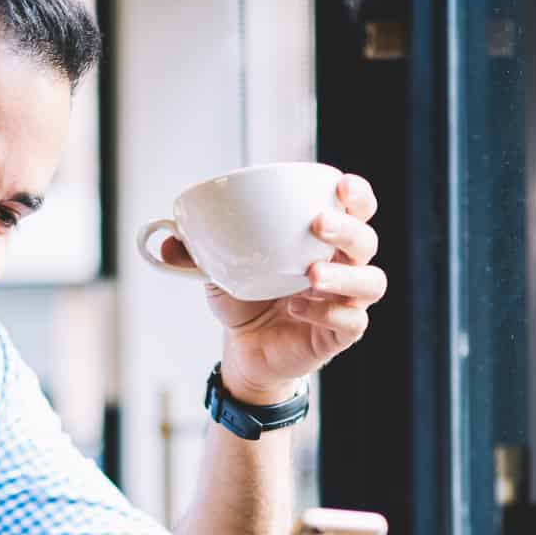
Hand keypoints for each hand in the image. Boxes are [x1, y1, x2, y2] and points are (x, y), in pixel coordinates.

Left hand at [162, 173, 386, 403]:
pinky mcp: (338, 335)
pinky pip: (352, 322)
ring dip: (344, 276)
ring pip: (371, 282)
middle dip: (348, 229)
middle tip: (317, 225)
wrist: (245, 349)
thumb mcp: (217, 270)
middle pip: (367, 241)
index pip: (358, 208)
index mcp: (322, 240)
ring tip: (310, 277)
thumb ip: (194, 252)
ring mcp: (345, 301)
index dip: (358, 194)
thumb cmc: (245, 299)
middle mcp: (342, 267)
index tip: (341, 185)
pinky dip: (328, 314)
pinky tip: (297, 310)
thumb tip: (164, 239)